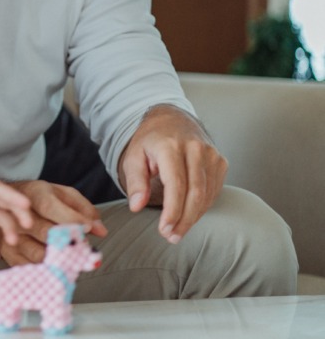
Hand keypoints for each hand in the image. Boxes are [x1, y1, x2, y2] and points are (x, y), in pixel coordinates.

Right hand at [0, 181, 107, 265]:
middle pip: (45, 233)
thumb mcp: (61, 194)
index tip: (87, 229)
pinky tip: (57, 266)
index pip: (50, 207)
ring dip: (60, 260)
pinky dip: (47, 270)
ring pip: (38, 254)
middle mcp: (19, 215)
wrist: (4, 204)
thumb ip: (83, 209)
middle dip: (69, 244)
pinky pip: (30, 268)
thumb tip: (100, 230)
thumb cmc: (38, 199)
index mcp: (34, 194)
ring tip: (72, 260)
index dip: (71, 220)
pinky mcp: (9, 253)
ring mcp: (12, 236)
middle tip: (83, 249)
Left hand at [117, 104, 227, 243]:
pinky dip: (202, 207)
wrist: (173, 119)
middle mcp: (195, 149)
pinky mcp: (221, 162)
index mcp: (170, 146)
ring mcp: (211, 155)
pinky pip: (214, 191)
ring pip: (207, 195)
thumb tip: (136, 206)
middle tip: (171, 237)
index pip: (176, 184)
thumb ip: (135, 181)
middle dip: (184, 220)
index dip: (172, 211)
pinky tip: (189, 215)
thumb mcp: (134, 156)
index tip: (165, 230)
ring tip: (177, 231)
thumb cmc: (151, 141)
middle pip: (195, 193)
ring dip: (193, 217)